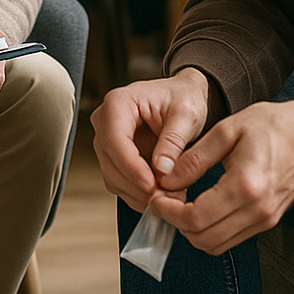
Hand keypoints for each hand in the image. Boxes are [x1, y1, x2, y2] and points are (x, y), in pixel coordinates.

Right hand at [90, 68, 210, 211]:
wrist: (184, 97)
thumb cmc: (183, 98)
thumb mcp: (187, 115)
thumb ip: (174, 140)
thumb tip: (161, 169)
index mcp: (118, 103)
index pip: (115, 141)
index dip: (132, 167)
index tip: (151, 185)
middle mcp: (106, 121)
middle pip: (111, 162)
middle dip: (138, 184)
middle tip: (167, 196)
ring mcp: (108, 141)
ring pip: (113, 177)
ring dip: (139, 193)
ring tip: (169, 195)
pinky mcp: (115, 158)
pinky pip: (121, 183)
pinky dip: (139, 193)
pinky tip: (160, 193)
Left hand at [149, 95, 293, 255]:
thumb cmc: (274, 125)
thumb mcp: (229, 129)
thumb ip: (195, 157)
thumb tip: (166, 179)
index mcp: (246, 186)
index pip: (196, 218)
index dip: (169, 212)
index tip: (154, 197)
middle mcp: (257, 211)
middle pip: (204, 239)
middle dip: (176, 224)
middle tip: (161, 201)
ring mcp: (265, 220)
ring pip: (216, 245)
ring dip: (192, 231)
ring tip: (177, 204)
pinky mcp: (268, 221)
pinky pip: (231, 238)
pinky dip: (209, 230)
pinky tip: (199, 207)